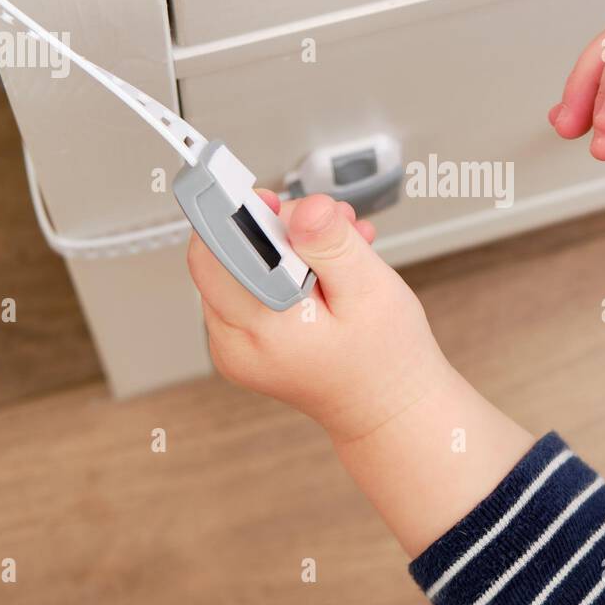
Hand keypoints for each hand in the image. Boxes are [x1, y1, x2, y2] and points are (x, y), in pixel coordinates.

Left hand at [187, 191, 534, 558]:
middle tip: (330, 223)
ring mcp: (235, 344)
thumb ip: (332, 245)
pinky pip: (251, 287)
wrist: (389, 410)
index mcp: (261, 329)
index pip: (214, 250)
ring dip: (287, 246)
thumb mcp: (370, 291)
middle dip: (278, 226)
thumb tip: (303, 207)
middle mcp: (234, 341)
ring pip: (241, 266)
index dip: (240, 212)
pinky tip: (327, 269)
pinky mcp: (245, 341)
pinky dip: (285, 269)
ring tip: (340, 248)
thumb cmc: (387, 360)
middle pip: (227, 252)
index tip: (268, 194)